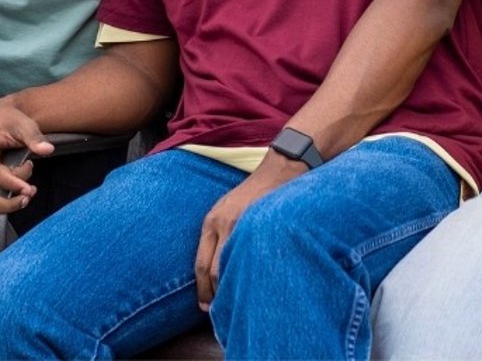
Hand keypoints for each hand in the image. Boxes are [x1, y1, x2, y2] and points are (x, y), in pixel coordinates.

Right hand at [0, 97, 55, 214]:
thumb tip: (47, 149)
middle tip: (28, 196)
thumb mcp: (24, 124)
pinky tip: (22, 190)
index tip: (27, 189)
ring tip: (28, 192)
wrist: (0, 116)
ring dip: (7, 202)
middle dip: (6, 202)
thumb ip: (34, 138)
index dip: (10, 183)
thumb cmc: (8, 118)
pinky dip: (6, 198)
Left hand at [194, 156, 303, 308]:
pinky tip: (255, 285)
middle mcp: (220, 224)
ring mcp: (240, 224)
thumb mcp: (231, 209)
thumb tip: (220, 267)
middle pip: (212, 271)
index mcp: (211, 221)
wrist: (281, 167)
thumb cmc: (258, 191)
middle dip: (214, 295)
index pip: (201, 264)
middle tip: (219, 314)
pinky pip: (250, 257)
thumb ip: (223, 233)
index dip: (203, 289)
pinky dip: (250, 274)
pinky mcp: (258, 224)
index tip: (205, 306)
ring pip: (230, 268)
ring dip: (232, 289)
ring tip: (238, 305)